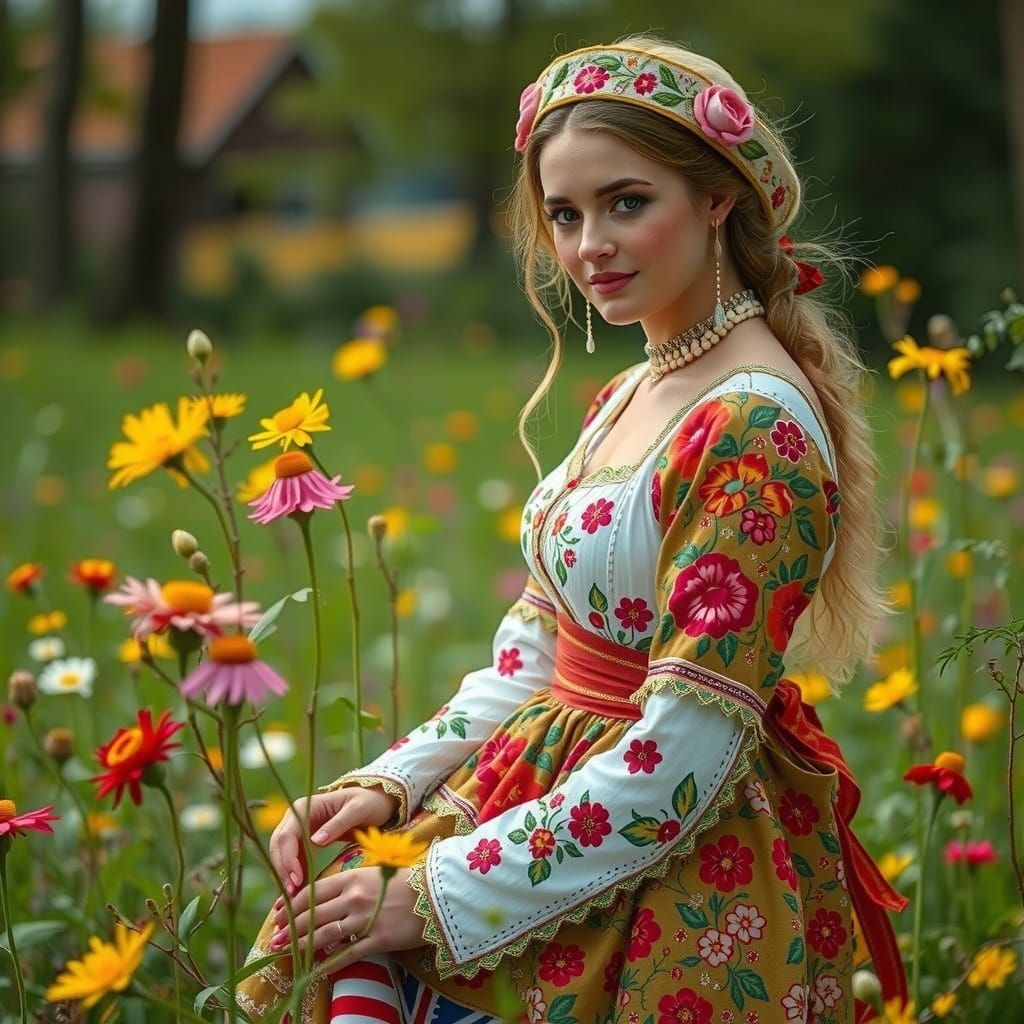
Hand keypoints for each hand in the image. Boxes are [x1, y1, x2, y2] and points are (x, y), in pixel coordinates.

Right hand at [268, 786, 398, 894]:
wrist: (375, 801)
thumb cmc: (367, 802)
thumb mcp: (357, 810)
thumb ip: (338, 823)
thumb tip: (315, 840)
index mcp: (306, 807)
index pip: (287, 835)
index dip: (287, 858)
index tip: (296, 880)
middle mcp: (297, 817)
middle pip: (279, 846)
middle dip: (283, 870)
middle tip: (292, 894)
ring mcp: (299, 829)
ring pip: (283, 855)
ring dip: (285, 876)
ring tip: (293, 898)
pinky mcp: (305, 841)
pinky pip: (293, 860)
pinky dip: (294, 875)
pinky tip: (299, 893)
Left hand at [269, 867, 424, 961]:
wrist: (437, 893)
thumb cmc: (407, 881)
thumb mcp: (376, 874)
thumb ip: (353, 883)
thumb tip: (331, 895)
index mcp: (353, 877)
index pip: (314, 892)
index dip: (294, 904)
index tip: (279, 912)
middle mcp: (354, 897)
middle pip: (314, 914)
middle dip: (291, 927)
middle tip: (275, 938)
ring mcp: (365, 919)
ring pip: (324, 934)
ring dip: (302, 944)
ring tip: (287, 951)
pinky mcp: (377, 939)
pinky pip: (347, 954)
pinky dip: (329, 964)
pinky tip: (316, 970)